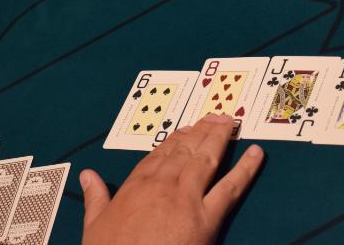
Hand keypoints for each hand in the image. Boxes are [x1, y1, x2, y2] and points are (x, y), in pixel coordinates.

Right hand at [80, 113, 264, 244]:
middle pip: (185, 150)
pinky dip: (246, 168)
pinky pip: (231, 188)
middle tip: (215, 116)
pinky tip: (256, 153)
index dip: (176, 139)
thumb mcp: (95, 226)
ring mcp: (187, 198)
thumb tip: (87, 176)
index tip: (187, 128)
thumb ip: (95, 198)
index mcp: (136, 186)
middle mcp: (163, 185)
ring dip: (220, 138)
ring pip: (207, 159)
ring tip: (231, 123)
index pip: (159, 154)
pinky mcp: (207, 218)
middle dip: (201, 131)